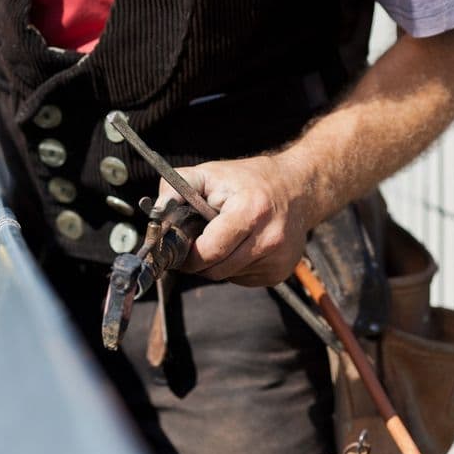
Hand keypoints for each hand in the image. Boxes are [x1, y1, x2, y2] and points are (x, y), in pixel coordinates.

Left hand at [154, 155, 318, 286]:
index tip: (180, 247)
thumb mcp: (210, 173)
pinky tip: (241, 246)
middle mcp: (269, 238)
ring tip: (222, 239)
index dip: (188, 254)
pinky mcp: (281, 271)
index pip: (209, 251)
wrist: (298, 189)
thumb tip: (156, 212)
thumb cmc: (247, 180)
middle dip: (198, 262)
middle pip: (216, 270)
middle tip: (195, 245)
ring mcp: (278, 258)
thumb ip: (177, 188)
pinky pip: (242, 279)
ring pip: (227, 277)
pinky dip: (234, 267)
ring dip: (216, 264)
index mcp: (251, 211)